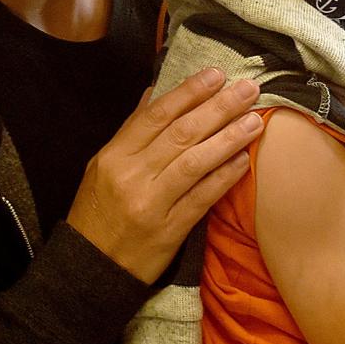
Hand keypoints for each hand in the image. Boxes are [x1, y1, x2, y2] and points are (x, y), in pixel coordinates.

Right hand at [67, 68, 263, 282]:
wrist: (89, 268)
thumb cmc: (99, 212)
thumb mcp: (103, 166)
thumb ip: (132, 129)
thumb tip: (155, 91)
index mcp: (114, 155)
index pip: (157, 115)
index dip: (189, 92)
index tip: (216, 75)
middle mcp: (132, 176)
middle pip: (182, 133)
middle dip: (218, 108)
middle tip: (248, 89)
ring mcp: (151, 204)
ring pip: (196, 162)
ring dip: (229, 138)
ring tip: (255, 120)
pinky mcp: (168, 231)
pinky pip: (202, 198)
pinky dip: (224, 177)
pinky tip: (244, 160)